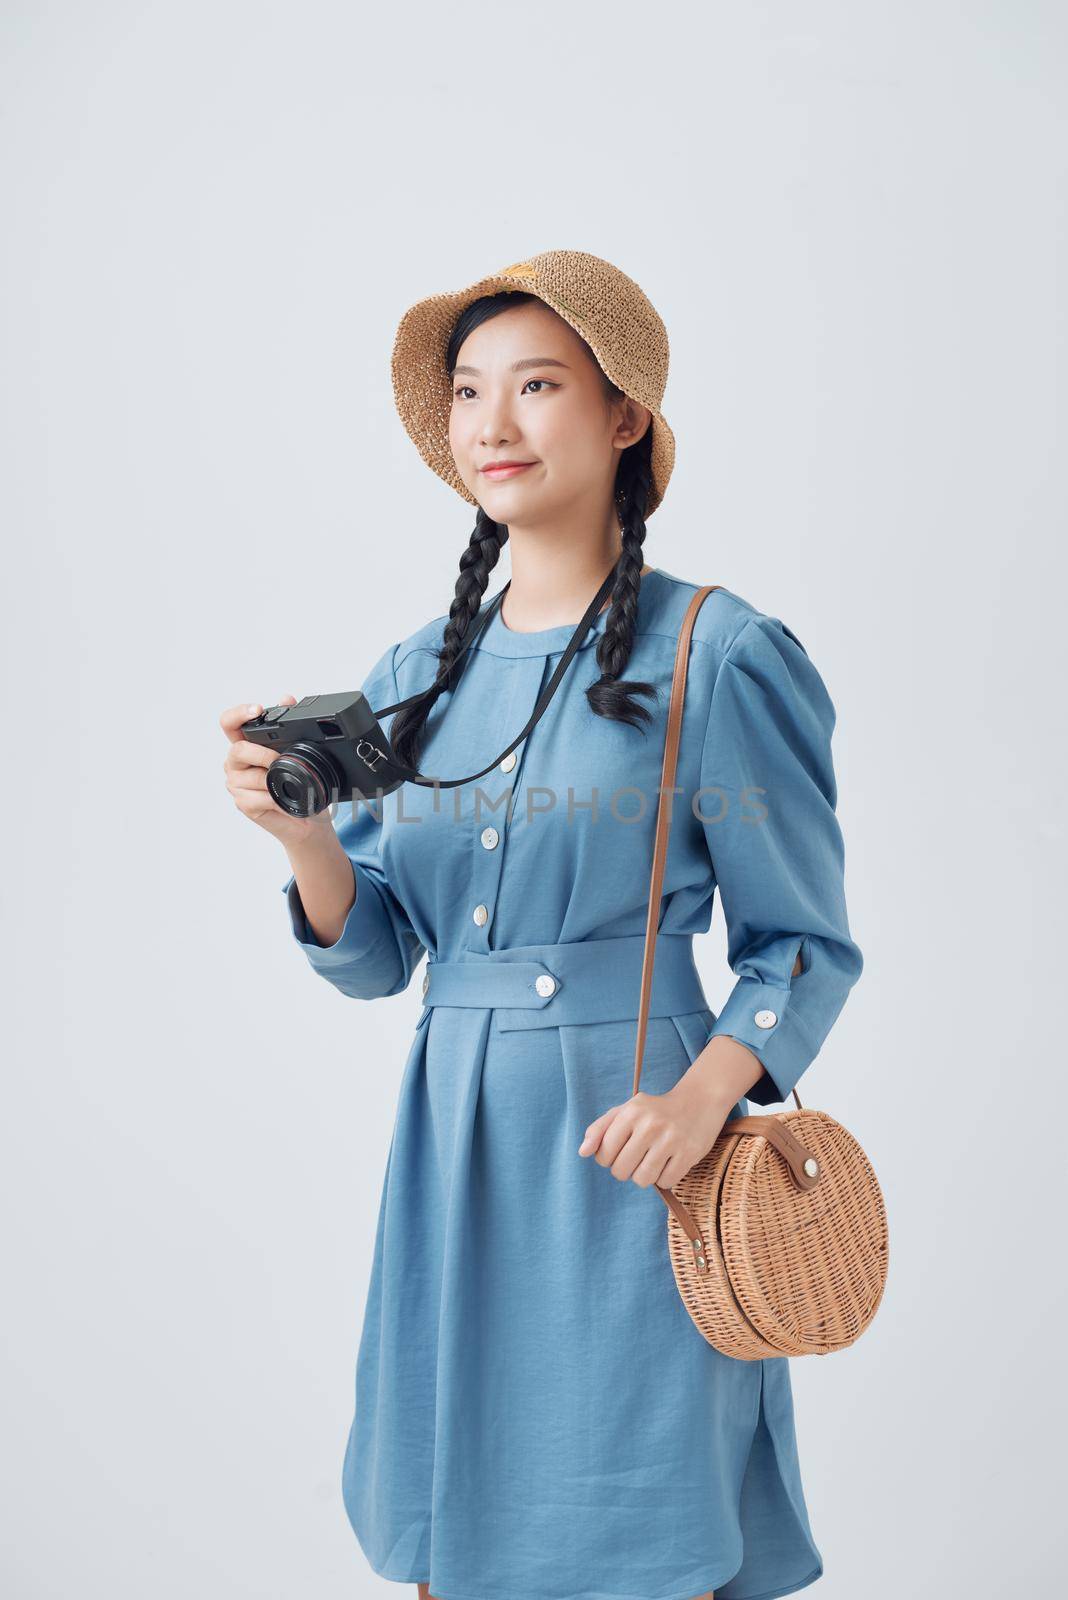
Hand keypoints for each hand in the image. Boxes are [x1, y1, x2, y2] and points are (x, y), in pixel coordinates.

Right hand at [219, 695, 334, 851]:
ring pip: (251, 776)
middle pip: (238, 749)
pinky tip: (284, 801)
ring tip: (287, 783)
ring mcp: (237, 783)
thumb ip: (288, 724)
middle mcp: (236, 762)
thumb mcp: (296, 751)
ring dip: (273, 780)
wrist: (306, 818)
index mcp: (245, 744)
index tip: (256, 709)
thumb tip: (286, 698)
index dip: (239, 713)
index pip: (230, 723)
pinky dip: (276, 799)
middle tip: (279, 760)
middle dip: (262, 754)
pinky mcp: (243, 803)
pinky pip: (258, 798)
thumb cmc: (297, 782)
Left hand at [577, 1073, 735, 1191]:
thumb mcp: (626, 1110)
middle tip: (637, 1157)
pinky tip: (669, 1162)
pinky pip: (666, 1182)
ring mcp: (671, 1140)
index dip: (608, 1159)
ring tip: (653, 1160)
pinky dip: (665, 1178)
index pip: (603, 1155)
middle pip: (621, 1171)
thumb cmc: (655, 1110)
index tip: (620, 1150)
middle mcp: (650, 1125)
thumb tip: (582, 1153)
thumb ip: (599, 1129)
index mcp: (631, 1112)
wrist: (698, 1101)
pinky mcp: (689, 1153)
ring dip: (645, 1176)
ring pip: (643, 1180)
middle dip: (626, 1170)